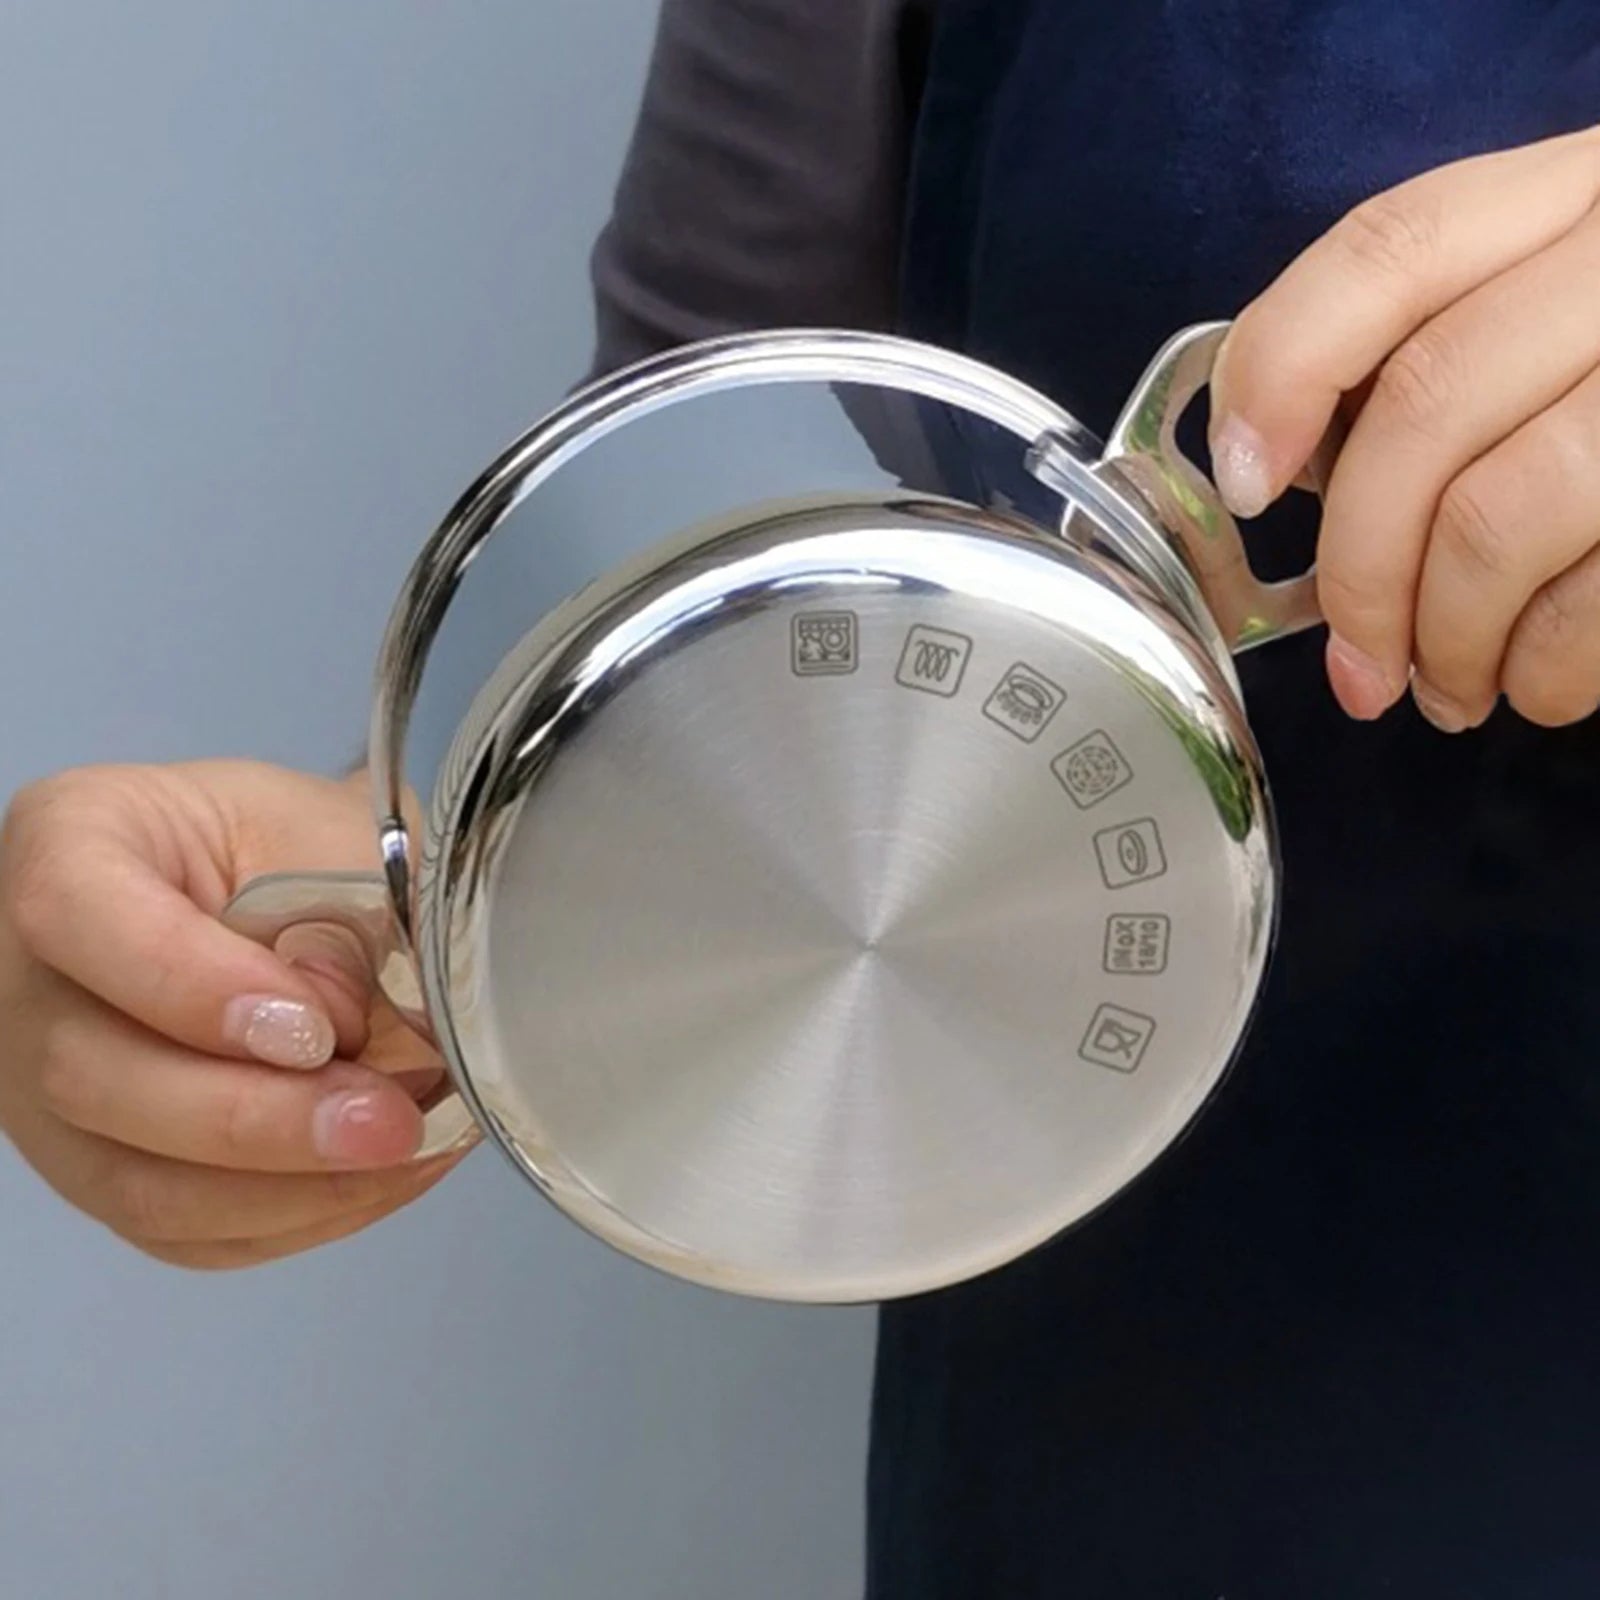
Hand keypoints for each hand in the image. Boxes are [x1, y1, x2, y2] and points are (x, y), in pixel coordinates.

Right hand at [0, 761, 463, 1268]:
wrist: (293, 886)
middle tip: (385, 1120)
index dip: (194, 987)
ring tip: (400, 1150)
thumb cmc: (298, 847)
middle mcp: (24, 978)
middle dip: (258, 1119)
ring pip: (132, 1182)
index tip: (315, 1029)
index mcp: (69, 844)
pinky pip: (182, 1231)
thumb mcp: (330, 835)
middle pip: (91, 1076)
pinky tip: (382, 1177)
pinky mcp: (105, 1170)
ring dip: (285, 1188)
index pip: (78, 916)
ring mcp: (45, 1091)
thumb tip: (340, 1025)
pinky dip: (294, 1216)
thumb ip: (337, 916)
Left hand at [1211, 123, 1599, 731]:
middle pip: (1425, 406)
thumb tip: (1284, 472)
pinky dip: (1540, 670)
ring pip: (1500, 515)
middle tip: (1354, 668)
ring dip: (1446, 640)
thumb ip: (1421, 359)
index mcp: (1569, 196)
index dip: (1283, 369)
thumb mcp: (1539, 322)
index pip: (1390, 249)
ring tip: (1442, 690)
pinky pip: (1596, 598)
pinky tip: (1532, 688)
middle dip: (1360, 570)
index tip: (1243, 484)